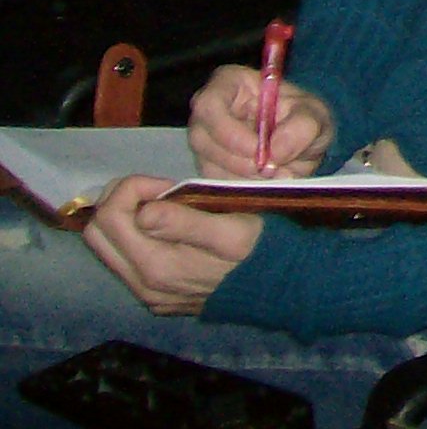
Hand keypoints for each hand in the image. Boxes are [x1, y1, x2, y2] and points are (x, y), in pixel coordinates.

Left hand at [86, 179, 259, 314]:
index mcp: (156, 266)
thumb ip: (184, 222)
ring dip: (125, 218)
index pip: (111, 217)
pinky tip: (168, 228)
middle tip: (157, 189)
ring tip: (162, 205)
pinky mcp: (153, 296)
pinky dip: (134, 237)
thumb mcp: (230, 230)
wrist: (277, 291)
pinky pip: (123, 261)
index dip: (133, 187)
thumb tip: (143, 212)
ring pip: (106, 248)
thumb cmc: (258, 251)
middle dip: (119, 200)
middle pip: (96, 234)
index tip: (168, 183)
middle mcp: (141, 284)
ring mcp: (145, 294)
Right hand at [186, 64, 332, 178]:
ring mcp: (204, 142)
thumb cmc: (304, 117)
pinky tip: (267, 184)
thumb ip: (301, 128)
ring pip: (208, 167)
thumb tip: (275, 153)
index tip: (259, 152)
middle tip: (273, 170)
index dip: (230, 132)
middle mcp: (207, 113)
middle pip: (204, 141)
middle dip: (240, 161)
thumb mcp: (314, 115)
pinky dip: (243, 189)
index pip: (209, 105)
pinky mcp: (207, 168)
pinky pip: (215, 185)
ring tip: (277, 174)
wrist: (305, 141)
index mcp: (228, 84)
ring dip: (244, 178)